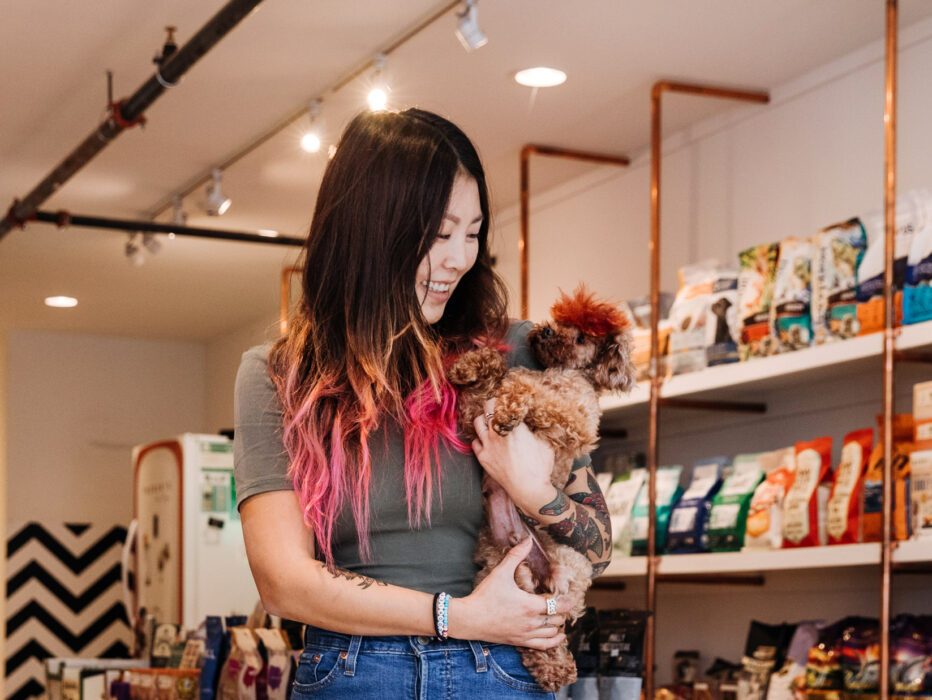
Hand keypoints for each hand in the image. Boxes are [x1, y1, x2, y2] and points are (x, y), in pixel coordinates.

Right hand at [449, 539, 570, 648]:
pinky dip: (554, 641)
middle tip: (563, 601)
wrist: (469, 619)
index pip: (559, 605)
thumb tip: (527, 540)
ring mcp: (526, 634)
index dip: (570, 600)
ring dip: (559, 624)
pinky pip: (544, 645)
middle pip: (559, 618)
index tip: (576, 595)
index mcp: (530, 605)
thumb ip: (516, 556)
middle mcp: (532, 622)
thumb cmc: (485, 595)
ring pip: (553, 632)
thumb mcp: (501, 572)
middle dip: (563, 609)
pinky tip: (558, 636)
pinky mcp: (519, 642)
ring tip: (558, 615)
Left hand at [472, 399, 554, 507]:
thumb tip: (533, 421)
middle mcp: (498, 432)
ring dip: (484, 419)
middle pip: (487, 407)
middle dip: (492, 405)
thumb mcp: (545, 443)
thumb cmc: (540, 467)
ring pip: (477, 421)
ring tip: (491, 423)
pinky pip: (475, 442)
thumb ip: (536, 429)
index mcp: (515, 426)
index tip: (507, 401)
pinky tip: (487, 441)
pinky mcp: (483, 457)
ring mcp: (488, 445)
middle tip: (498, 408)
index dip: (504, 400)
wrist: (529, 489)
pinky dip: (480, 439)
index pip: (503, 402)